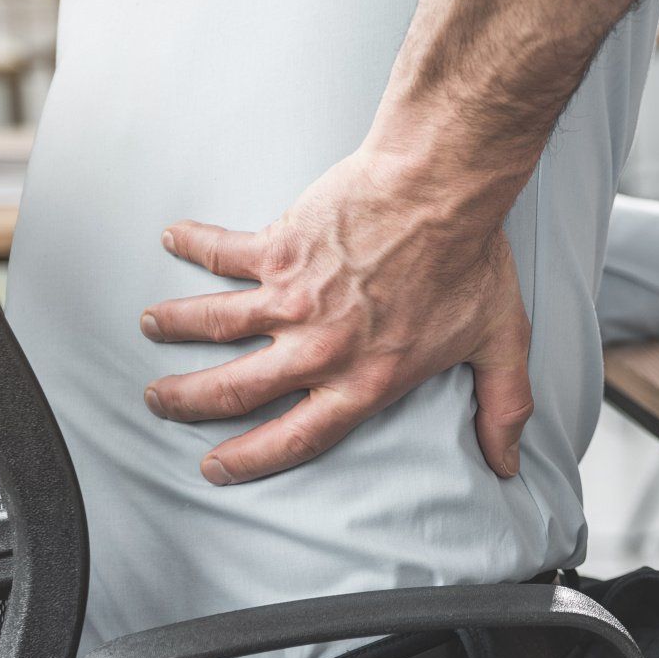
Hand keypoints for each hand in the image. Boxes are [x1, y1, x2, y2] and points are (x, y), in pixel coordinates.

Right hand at [139, 150, 532, 485]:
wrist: (442, 191)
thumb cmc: (472, 262)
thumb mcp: (499, 344)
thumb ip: (502, 408)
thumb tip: (507, 463)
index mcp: (365, 381)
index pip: (297, 438)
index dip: (252, 458)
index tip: (216, 467)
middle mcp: (319, 348)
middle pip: (236, 390)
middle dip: (189, 400)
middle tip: (160, 400)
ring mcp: (292, 298)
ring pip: (214, 323)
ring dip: (176, 326)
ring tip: (151, 327)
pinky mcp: (279, 247)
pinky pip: (222, 251)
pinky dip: (193, 243)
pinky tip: (173, 239)